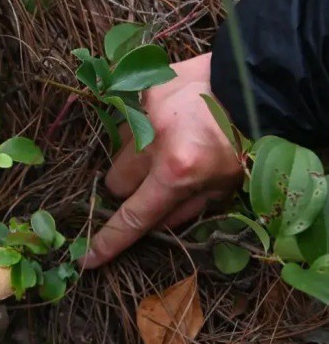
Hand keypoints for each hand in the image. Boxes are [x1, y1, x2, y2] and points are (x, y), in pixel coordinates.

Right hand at [81, 53, 242, 268]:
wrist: (256, 85)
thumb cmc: (245, 142)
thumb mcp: (224, 187)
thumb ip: (185, 210)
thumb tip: (154, 225)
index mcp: (177, 172)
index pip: (133, 217)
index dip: (109, 241)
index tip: (87, 259)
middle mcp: (152, 143)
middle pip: (114, 183)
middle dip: (127, 189)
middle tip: (151, 182)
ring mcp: (143, 113)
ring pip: (118, 151)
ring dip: (134, 156)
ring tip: (165, 144)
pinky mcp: (144, 91)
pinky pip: (126, 120)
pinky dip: (140, 128)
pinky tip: (164, 122)